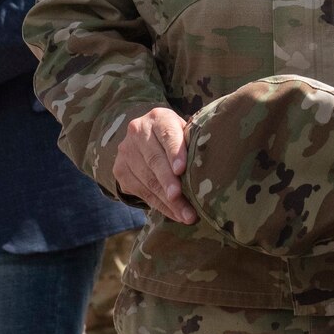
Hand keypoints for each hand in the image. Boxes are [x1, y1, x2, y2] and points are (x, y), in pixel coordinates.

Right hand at [114, 107, 197, 224]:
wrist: (145, 138)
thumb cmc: (176, 138)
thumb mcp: (184, 132)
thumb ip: (193, 143)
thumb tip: (213, 166)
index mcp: (158, 118)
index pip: (167, 135)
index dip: (175, 152)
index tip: (182, 170)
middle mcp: (138, 131)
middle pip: (155, 160)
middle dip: (170, 184)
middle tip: (183, 201)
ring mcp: (126, 151)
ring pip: (147, 180)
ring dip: (168, 202)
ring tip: (187, 216)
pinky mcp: (120, 170)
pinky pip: (141, 192)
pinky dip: (159, 205)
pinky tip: (174, 214)